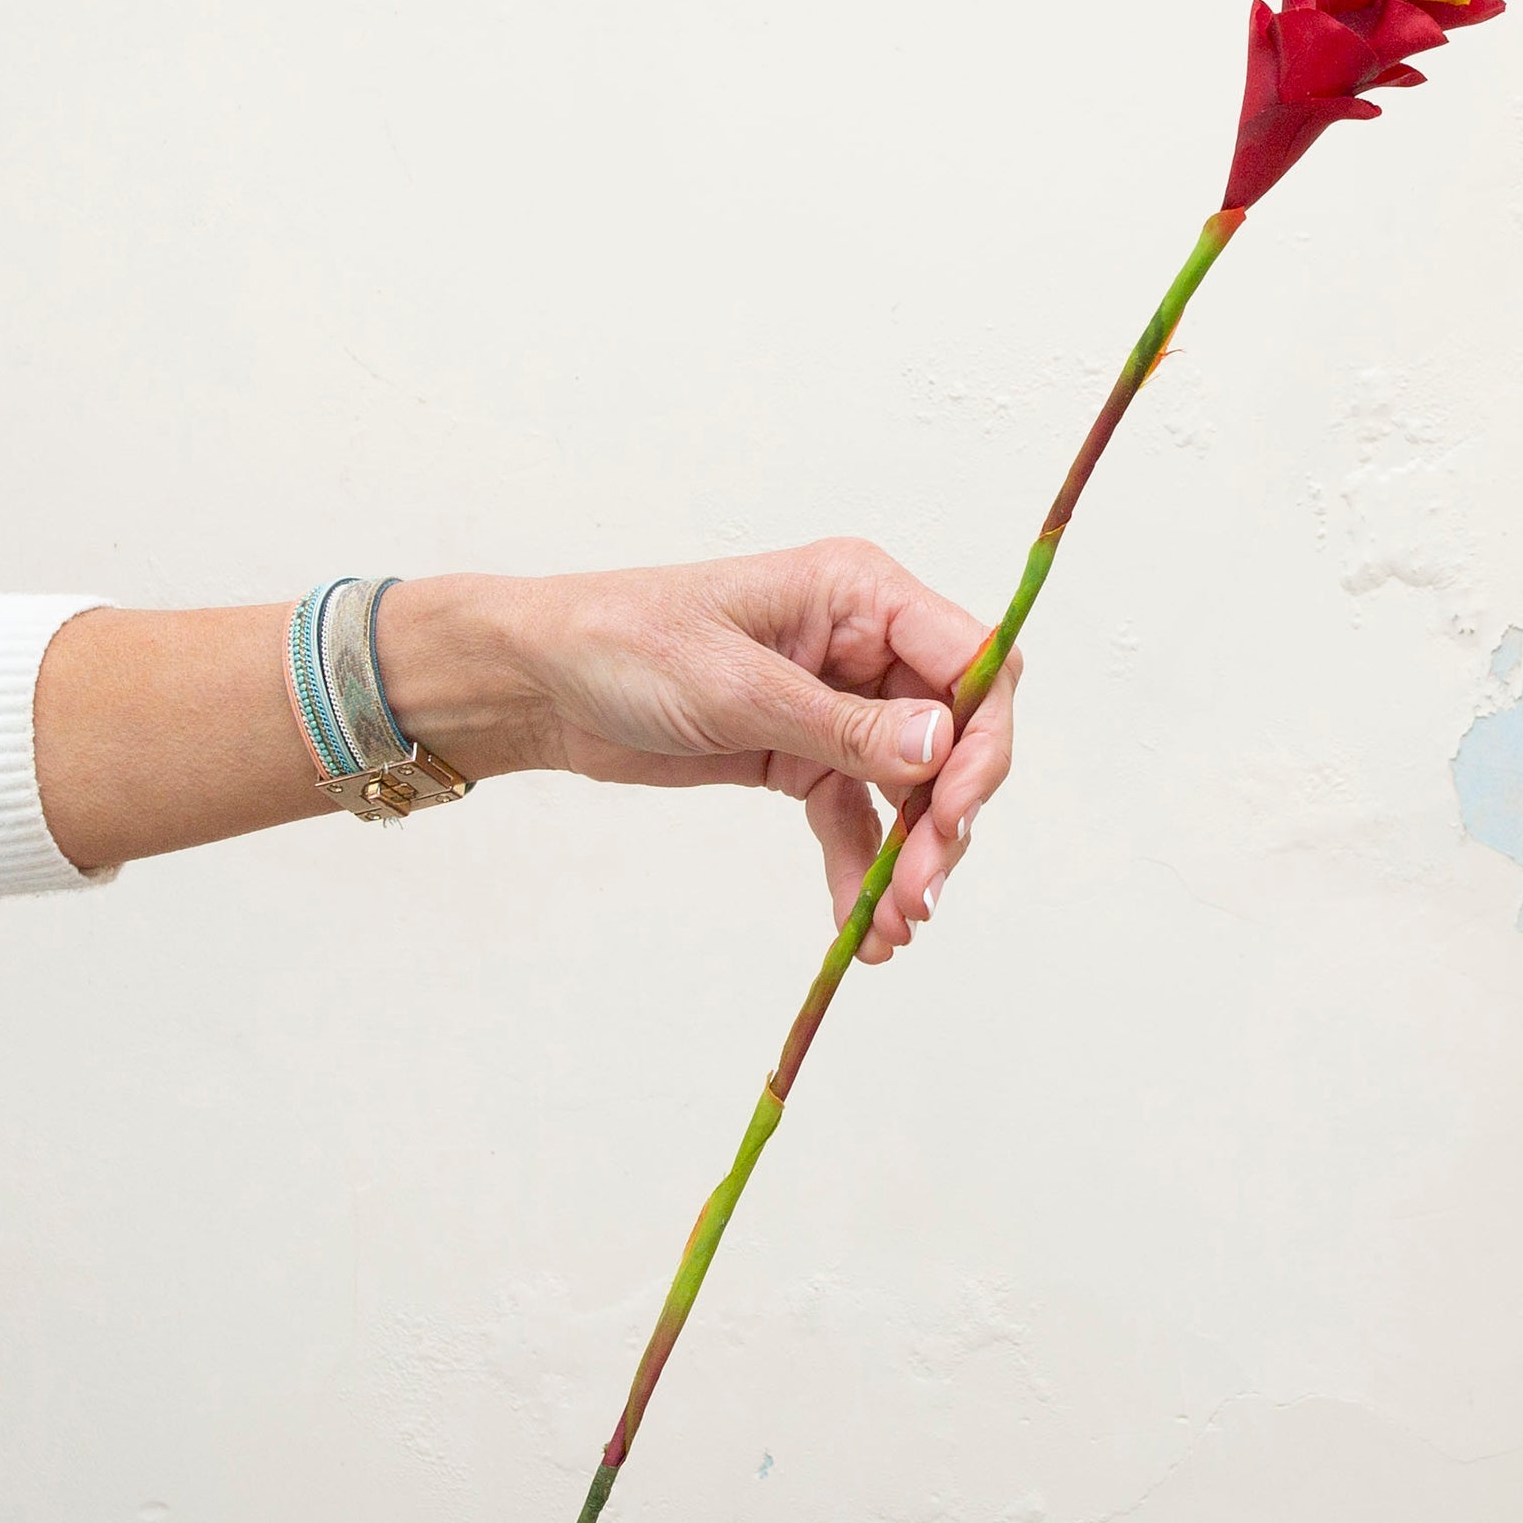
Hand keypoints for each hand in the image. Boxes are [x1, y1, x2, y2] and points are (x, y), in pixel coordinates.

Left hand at [382, 544, 1018, 962]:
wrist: (540, 684)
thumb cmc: (624, 645)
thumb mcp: (737, 686)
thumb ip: (844, 725)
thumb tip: (941, 748)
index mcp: (861, 593)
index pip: (971, 661)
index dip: (982, 739)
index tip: (955, 814)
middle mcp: (865, 644)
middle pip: (954, 733)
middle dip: (946, 817)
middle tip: (922, 892)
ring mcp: (839, 702)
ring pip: (912, 787)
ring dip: (911, 857)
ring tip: (893, 927)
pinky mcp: (805, 754)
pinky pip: (857, 818)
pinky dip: (863, 870)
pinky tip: (858, 928)